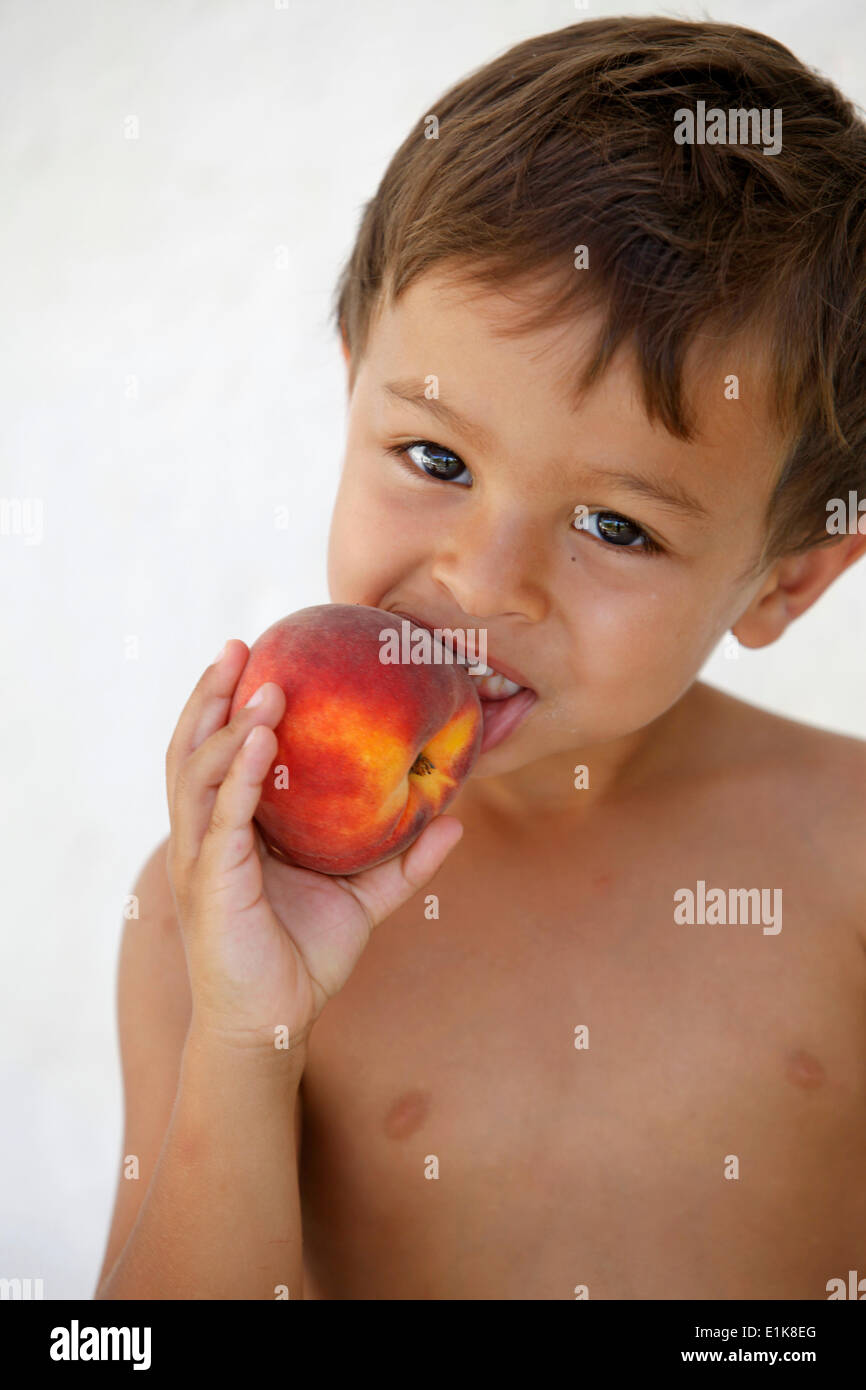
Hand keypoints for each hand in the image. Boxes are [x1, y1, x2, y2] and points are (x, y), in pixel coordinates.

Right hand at [165, 640, 463, 1055]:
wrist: (271, 1026)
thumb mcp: (363, 900)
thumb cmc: (303, 960)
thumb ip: (404, 861)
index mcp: (231, 830)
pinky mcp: (211, 883)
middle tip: (241, 645)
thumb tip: (455, 822)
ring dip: (227, 723)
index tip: (261, 656)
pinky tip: (263, 740)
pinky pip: (223, 816)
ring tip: (263, 683)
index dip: (230, 704)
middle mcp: (206, 835)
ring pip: (197, 772)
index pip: (220, 752)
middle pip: (193, 748)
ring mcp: (202, 857)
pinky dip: (240, 773)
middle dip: (211, 693)